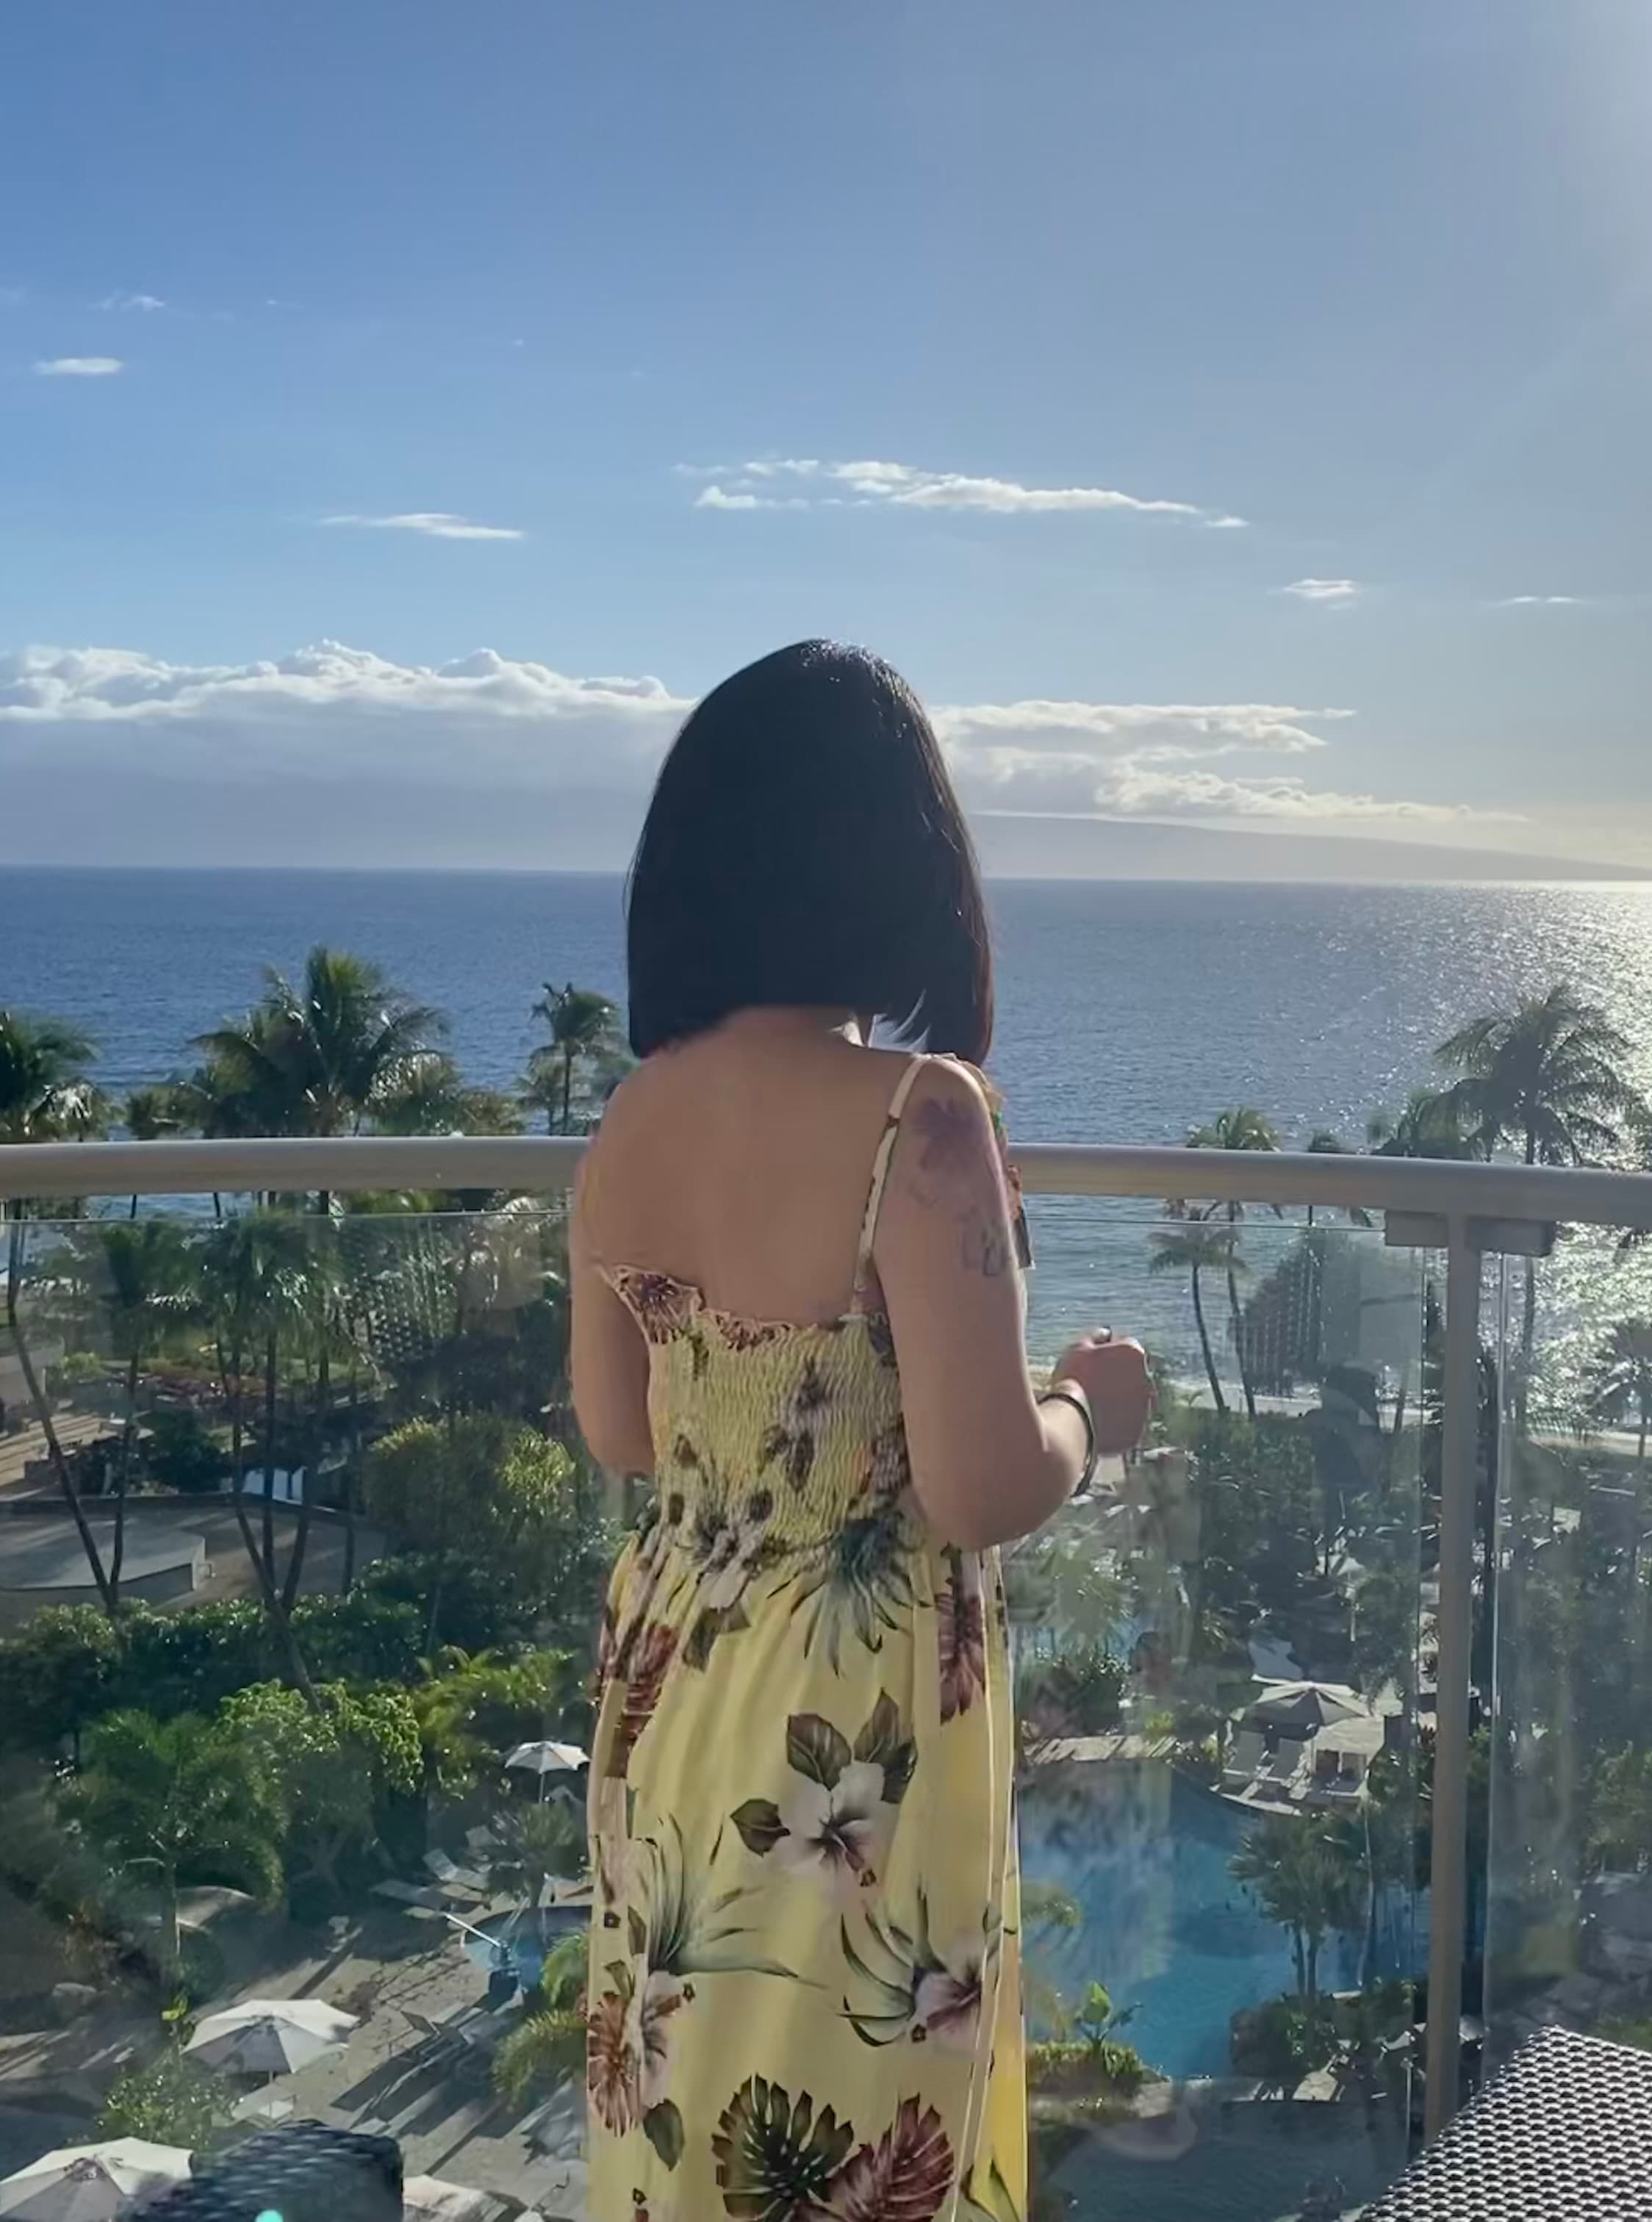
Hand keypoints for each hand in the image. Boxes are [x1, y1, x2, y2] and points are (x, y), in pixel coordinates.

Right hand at [1052, 1331, 1152, 1456]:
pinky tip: (1097, 1420)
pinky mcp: (1138, 1431)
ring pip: (1131, 1399)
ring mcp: (1145, 1407)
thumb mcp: (1078, 1348)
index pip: (1122, 1345)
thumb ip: (1096, 1336)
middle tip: (1089, 1384)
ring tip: (1091, 1404)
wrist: (1072, 1421)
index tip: (1088, 1362)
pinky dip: (1117, 1421)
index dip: (1103, 1352)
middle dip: (1115, 1375)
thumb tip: (1106, 1334)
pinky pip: (1128, 1422)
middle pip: (1130, 1372)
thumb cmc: (1073, 1379)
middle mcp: (1147, 1378)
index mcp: (1135, 1353)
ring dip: (1118, 1398)